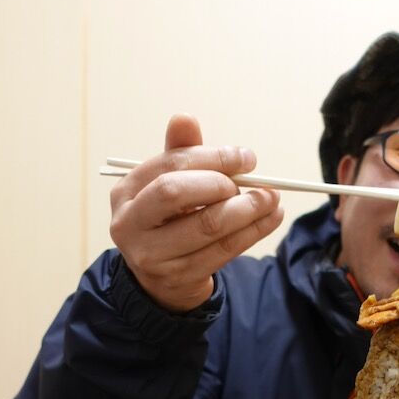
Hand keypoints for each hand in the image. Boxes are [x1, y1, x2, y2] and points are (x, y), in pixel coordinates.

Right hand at [109, 114, 283, 311]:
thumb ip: (180, 154)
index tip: (246, 157)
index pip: (169, 165)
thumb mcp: (169, 186)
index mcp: (126, 192)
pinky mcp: (179, 277)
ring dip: (248, 209)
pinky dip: (253, 232)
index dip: (212, 157)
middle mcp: (130, 224)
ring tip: (271, 199)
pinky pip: (223, 250)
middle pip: (176, 192)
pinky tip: (272, 219)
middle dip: (221, 182)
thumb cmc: (169, 221)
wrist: (163, 280)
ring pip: (207, 225)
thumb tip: (184, 118)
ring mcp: (152, 255)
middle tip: (254, 183)